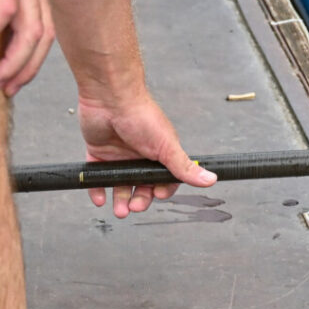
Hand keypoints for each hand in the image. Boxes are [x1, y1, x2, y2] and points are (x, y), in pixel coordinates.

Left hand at [77, 91, 216, 217]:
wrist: (110, 98)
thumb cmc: (141, 116)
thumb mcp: (167, 146)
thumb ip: (185, 167)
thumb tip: (211, 179)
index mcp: (160, 154)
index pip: (164, 179)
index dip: (161, 190)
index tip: (156, 195)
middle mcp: (140, 156)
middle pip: (141, 186)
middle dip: (139, 200)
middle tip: (133, 207)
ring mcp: (120, 156)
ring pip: (120, 184)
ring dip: (120, 199)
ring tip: (119, 211)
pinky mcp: (99, 153)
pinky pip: (97, 175)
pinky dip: (97, 189)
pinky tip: (100, 198)